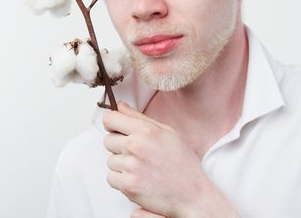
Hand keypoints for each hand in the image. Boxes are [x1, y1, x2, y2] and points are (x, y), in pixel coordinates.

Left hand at [102, 102, 238, 217]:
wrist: (193, 194)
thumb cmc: (182, 163)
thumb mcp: (167, 132)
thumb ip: (140, 117)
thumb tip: (121, 106)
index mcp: (146, 130)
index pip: (110, 119)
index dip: (112, 124)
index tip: (117, 129)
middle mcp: (136, 146)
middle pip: (108, 140)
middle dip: (118, 146)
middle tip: (136, 153)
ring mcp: (131, 167)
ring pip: (110, 160)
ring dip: (121, 164)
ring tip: (141, 167)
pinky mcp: (128, 186)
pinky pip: (111, 178)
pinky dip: (121, 180)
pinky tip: (137, 178)